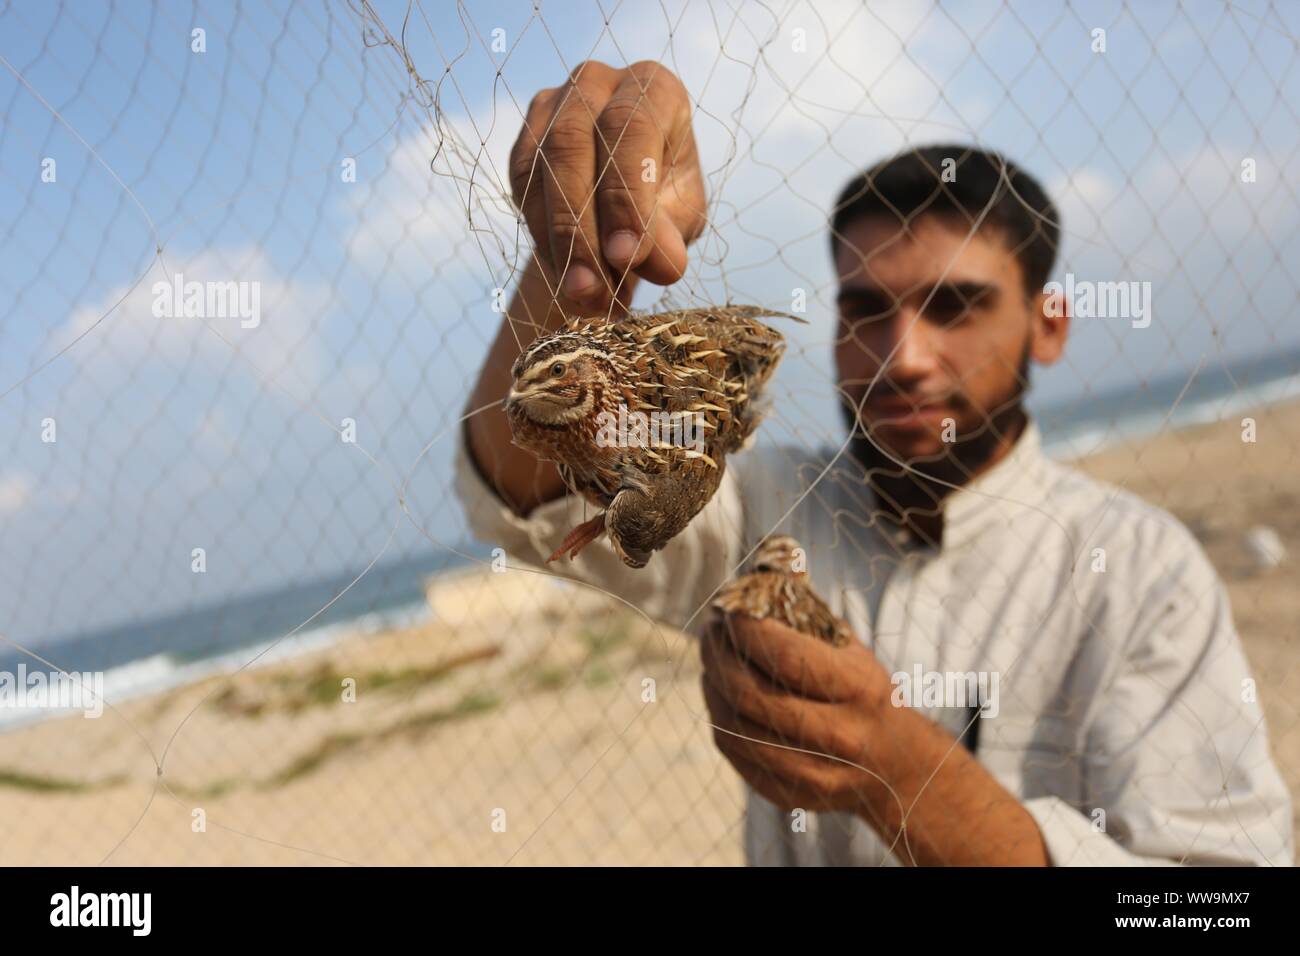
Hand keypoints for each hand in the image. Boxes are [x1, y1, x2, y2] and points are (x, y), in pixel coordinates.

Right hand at [509, 60, 705, 311]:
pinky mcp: (524, 138)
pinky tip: (563, 272)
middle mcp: (598, 84)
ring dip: (557, 241)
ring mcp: (553, 105)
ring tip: (581, 296)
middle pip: (573, 146)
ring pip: (541, 169)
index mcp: (654, 88)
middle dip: (580, 228)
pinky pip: (522, 188)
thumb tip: (657, 265)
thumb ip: (671, 236)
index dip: (626, 196)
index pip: (632, 129)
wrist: (624, 197)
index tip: (627, 257)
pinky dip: (540, 237)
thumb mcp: (682, 218)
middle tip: (591, 291)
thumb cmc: (665, 198)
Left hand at [701, 612, 892, 813]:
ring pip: (736, 727)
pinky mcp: (792, 796)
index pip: (786, 657)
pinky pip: (736, 754)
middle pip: (752, 694)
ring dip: (712, 687)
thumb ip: (809, 615)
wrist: (898, 767)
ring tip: (710, 662)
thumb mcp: (853, 651)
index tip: (728, 609)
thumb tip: (766, 572)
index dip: (747, 630)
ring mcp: (816, 773)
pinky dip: (719, 719)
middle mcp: (841, 736)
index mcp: (860, 690)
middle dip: (718, 656)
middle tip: (709, 631)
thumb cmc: (865, 693)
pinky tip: (719, 696)